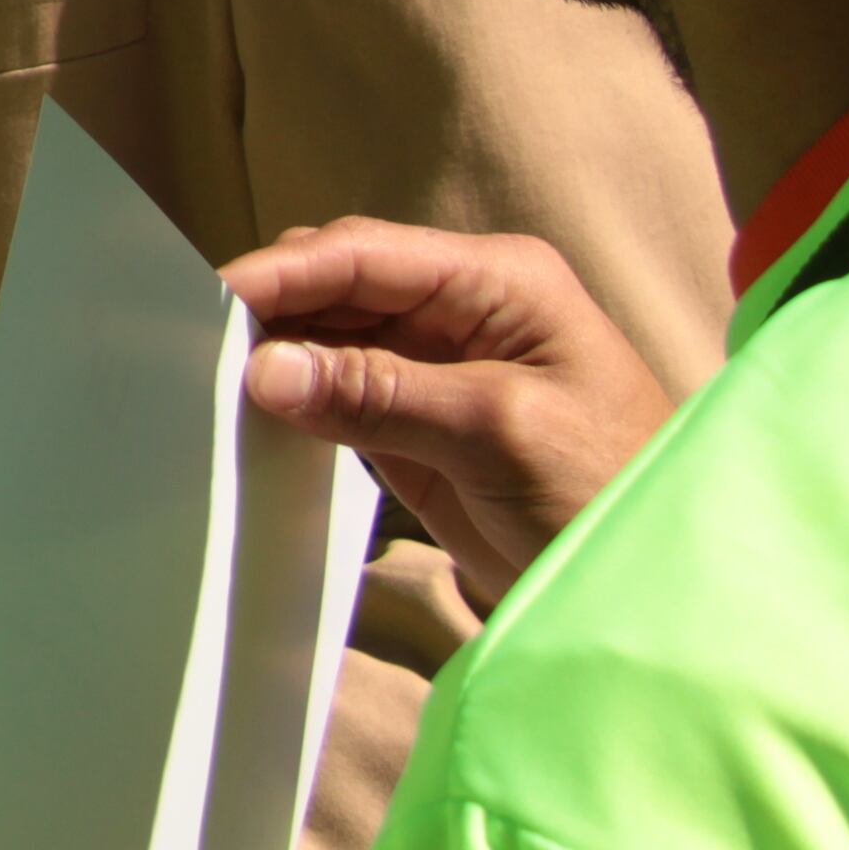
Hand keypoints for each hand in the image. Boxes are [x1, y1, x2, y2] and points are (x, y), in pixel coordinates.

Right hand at [226, 218, 672, 609]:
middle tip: (193, 345)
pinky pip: (340, 396)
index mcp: (498, 281)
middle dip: (272, 307)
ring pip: (330, 338)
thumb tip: (266, 368)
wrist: (655, 596)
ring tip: (205, 380)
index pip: (365, 253)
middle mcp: (461, 310)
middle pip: (338, 285)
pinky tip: (252, 418)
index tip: (206, 300)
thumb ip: (380, 394)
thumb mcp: (497, 433)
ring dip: (278, 356)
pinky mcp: (420, 428)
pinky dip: (296, 402)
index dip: (283, 272)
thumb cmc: (609, 492)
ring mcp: (438, 369)